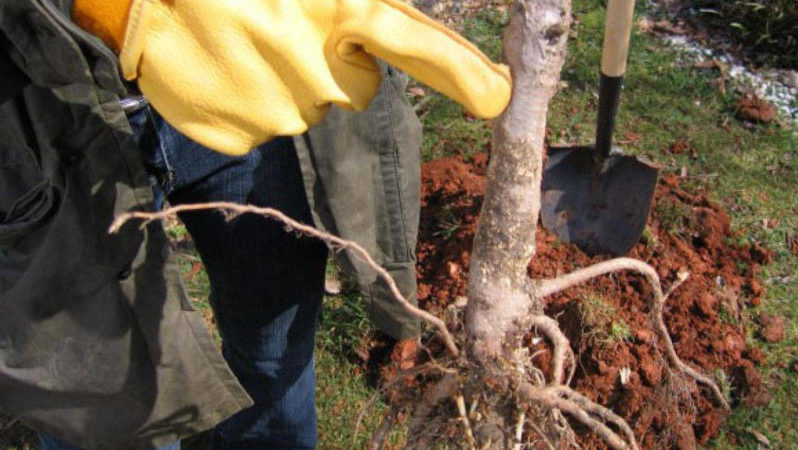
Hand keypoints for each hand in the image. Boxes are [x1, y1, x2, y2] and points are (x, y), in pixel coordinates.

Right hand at [73, 0, 511, 154]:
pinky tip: (224, 67)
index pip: (414, 42)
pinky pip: (264, 126)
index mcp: (338, 13)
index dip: (460, 71)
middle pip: (357, 87)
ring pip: (307, 106)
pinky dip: (250, 101)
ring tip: (243, 37)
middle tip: (283, 25)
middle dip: (334, 62)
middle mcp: (319, 73)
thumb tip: (376, 25)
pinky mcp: (241, 139)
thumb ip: (360, 5)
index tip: (497, 95)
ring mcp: (279, 113)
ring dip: (286, 78)